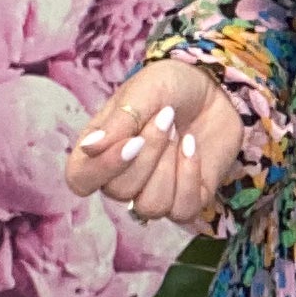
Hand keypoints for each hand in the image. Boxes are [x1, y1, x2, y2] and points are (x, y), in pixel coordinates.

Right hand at [63, 58, 241, 227]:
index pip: (80, 180)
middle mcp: (121, 177)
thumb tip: (89, 148)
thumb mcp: (143, 92)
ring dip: (170, 167)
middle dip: (149, 154)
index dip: (103, 168)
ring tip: (180, 133)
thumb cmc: (171, 86)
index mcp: (98, 149)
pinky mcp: (186, 200)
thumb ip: (118, 121)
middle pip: (120, 191)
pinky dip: (190, 177)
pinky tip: (192, 147)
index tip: (133, 140)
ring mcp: (153, 192)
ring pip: (150, 206)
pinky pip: (182, 210)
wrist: (216, 88)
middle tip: (167, 119)